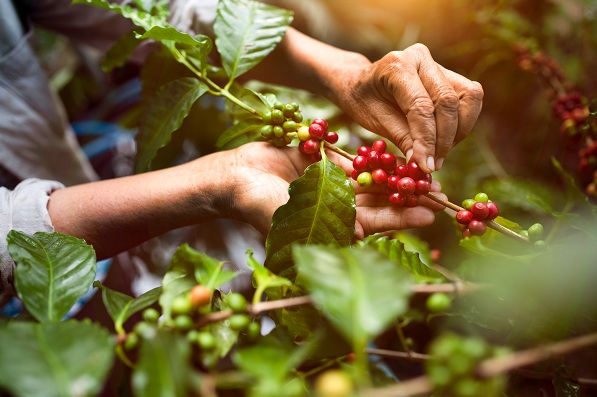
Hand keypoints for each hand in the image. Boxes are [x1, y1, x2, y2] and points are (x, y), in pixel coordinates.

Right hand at [229, 142, 444, 238]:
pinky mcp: (323, 163)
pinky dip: (373, 157)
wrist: (233, 177)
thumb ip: (323, 224)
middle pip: (379, 202)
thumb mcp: (288, 217)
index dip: (402, 219)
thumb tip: (361, 235)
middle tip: (439, 192)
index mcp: (331, 226)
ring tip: (425, 170)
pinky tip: (396, 152)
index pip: (374, 223)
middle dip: (407, 197)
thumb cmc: (254, 204)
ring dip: (396, 176)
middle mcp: (335, 207)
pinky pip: (353, 160)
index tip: (430, 214)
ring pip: (370, 180)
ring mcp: (330, 184)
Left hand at [333, 43, 483, 172]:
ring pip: (468, 98)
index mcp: (397, 65)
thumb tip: (424, 164)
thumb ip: (402, 138)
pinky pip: (469, 99)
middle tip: (433, 164)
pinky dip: (461, 124)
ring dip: (458, 132)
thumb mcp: (374, 121)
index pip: (421, 106)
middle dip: (444, 139)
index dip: (427, 140)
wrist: (360, 83)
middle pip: (448, 101)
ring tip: (438, 154)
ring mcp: (438, 64)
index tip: (426, 166)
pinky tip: (443, 141)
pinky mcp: (450, 75)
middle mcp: (421, 58)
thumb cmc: (363, 101)